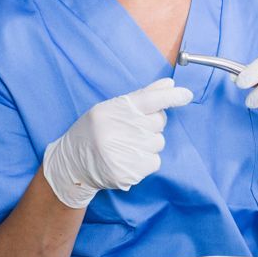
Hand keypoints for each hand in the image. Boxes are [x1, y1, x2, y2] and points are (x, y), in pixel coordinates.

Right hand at [42, 78, 192, 207]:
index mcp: (115, 110)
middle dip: (152, 125)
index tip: (186, 95)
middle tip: (133, 129)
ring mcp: (125, 152)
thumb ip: (142, 96)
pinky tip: (127, 159)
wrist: (71, 165)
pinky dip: (145, 160)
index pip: (151, 99)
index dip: (172, 96)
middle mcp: (120, 130)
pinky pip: (154, 161)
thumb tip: (169, 84)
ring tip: (126, 145)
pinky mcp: (130, 172)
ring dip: (148, 144)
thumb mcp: (111, 108)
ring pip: (159, 142)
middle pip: (159, 122)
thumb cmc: (94, 131)